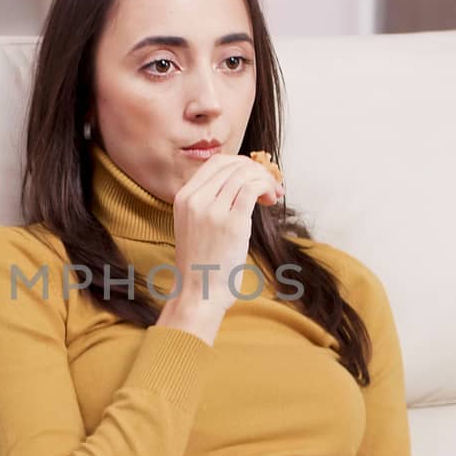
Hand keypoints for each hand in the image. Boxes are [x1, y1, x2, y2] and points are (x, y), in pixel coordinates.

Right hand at [165, 155, 283, 319]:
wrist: (199, 292)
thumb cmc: (201, 264)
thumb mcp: (193, 225)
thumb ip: (208, 202)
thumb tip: (239, 182)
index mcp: (183, 197)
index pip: (215, 162)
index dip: (240, 164)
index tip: (253, 175)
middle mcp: (195, 199)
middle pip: (232, 165)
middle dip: (256, 170)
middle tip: (270, 185)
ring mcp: (212, 210)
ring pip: (245, 174)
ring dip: (265, 180)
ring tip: (272, 195)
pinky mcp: (232, 222)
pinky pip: (253, 188)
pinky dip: (266, 188)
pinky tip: (271, 200)